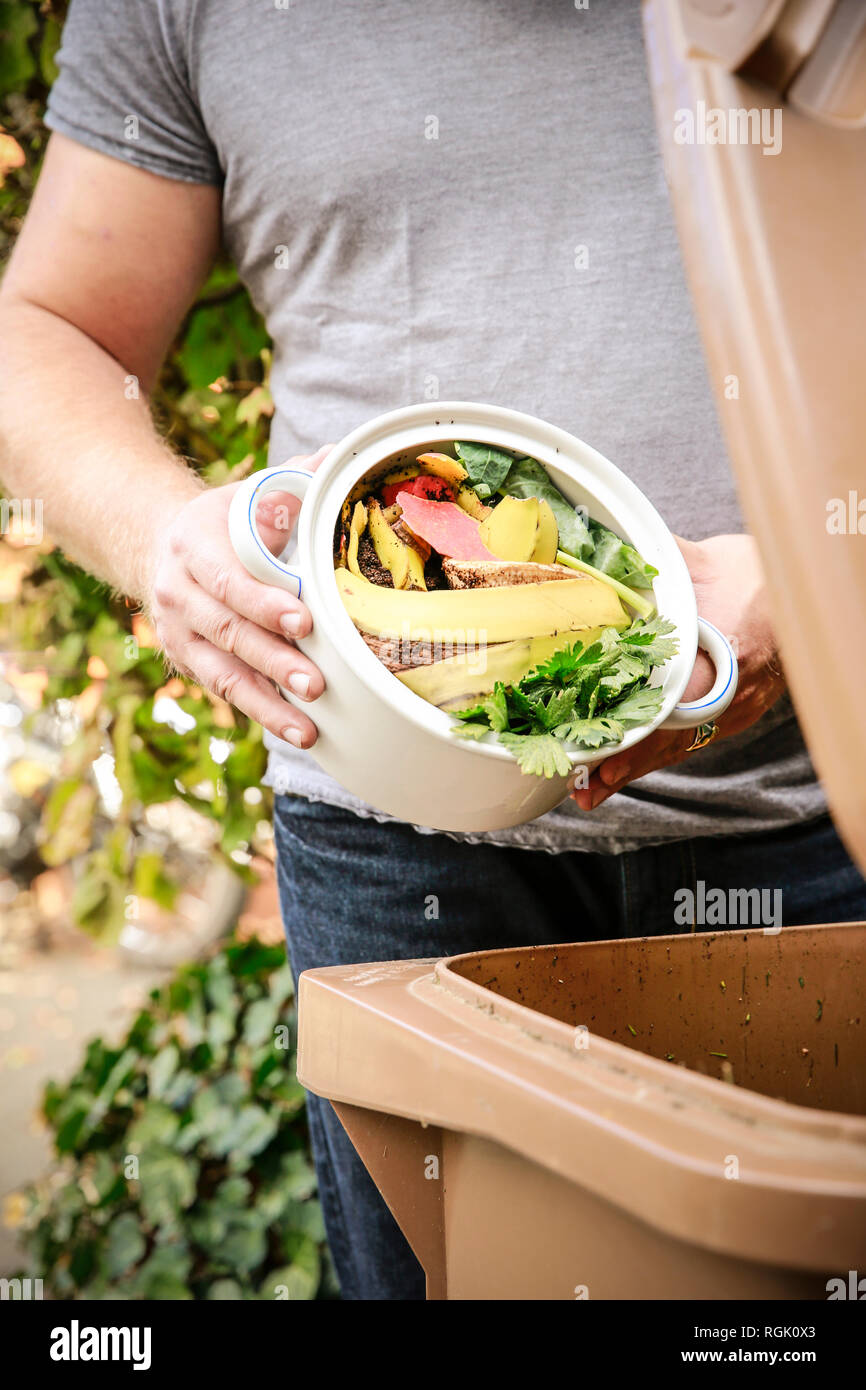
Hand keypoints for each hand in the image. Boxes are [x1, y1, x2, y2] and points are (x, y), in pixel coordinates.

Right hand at [148, 446, 332, 747]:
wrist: (158, 545)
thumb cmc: (223, 520)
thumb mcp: (247, 493)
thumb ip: (290, 481)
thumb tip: (334, 458)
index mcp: (193, 545)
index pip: (228, 580)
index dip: (264, 603)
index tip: (304, 622)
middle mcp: (177, 592)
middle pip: (227, 633)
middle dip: (273, 661)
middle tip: (316, 684)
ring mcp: (177, 632)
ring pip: (222, 673)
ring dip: (267, 704)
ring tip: (308, 728)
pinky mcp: (185, 660)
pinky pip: (222, 690)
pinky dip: (258, 712)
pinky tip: (294, 730)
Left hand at [571, 534, 785, 810]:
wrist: (795, 590)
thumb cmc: (748, 573)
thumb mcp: (701, 562)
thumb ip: (651, 565)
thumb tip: (602, 550)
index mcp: (723, 646)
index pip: (674, 700)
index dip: (640, 732)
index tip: (605, 753)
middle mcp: (732, 685)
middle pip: (674, 734)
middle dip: (628, 760)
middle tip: (588, 783)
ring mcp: (736, 706)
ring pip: (680, 745)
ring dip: (636, 767)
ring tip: (593, 789)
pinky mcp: (735, 714)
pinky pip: (692, 740)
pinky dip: (655, 756)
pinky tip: (621, 772)